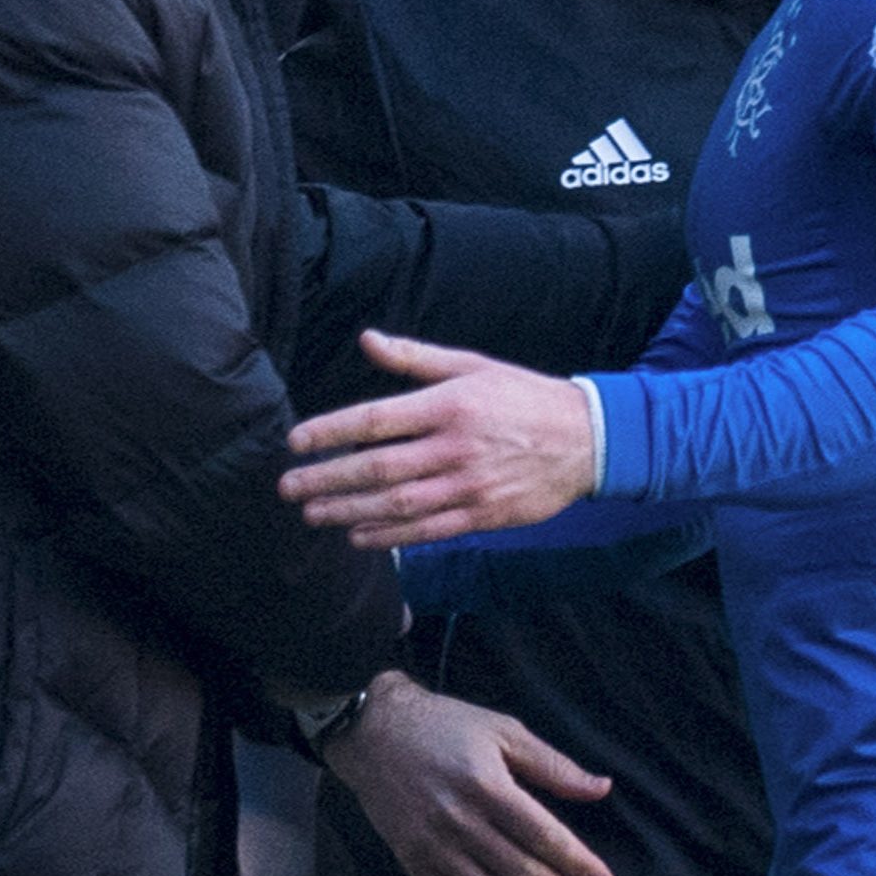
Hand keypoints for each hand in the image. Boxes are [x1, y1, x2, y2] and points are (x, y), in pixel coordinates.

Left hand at [282, 332, 597, 547]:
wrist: (586, 439)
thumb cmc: (522, 396)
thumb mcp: (471, 365)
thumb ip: (414, 358)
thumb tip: (366, 338)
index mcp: (448, 404)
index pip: (375, 419)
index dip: (330, 432)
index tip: (295, 442)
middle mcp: (454, 446)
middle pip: (377, 468)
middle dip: (327, 480)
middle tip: (288, 487)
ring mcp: (468, 485)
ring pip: (396, 505)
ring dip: (348, 511)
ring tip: (313, 514)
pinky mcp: (482, 515)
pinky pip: (425, 531)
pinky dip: (388, 537)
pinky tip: (358, 536)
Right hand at [321, 670, 616, 875]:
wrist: (373, 732)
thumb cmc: (446, 725)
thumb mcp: (504, 730)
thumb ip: (553, 764)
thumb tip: (602, 788)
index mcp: (485, 784)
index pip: (542, 837)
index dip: (577, 866)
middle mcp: (458, 820)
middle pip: (521, 874)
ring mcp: (432, 846)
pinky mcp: (413, 863)